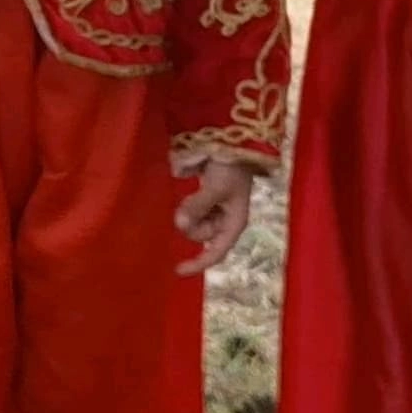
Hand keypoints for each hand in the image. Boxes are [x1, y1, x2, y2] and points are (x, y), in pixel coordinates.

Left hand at [174, 159, 258, 276]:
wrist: (233, 142)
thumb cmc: (231, 166)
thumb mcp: (216, 187)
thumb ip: (198, 206)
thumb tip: (178, 224)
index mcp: (234, 223)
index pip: (216, 252)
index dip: (198, 264)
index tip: (176, 270)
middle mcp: (225, 220)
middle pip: (201, 236)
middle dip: (191, 224)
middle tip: (189, 201)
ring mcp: (215, 210)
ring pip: (194, 224)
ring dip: (188, 213)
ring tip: (191, 193)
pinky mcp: (206, 199)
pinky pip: (192, 212)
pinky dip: (187, 208)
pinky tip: (185, 197)